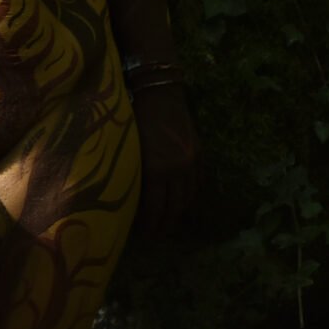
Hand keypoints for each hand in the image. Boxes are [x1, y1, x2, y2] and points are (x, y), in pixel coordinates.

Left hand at [132, 81, 198, 233]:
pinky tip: (182, 200)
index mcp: (156, 169)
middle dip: (165, 224)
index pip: (156, 207)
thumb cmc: (135, 118)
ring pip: (188, 197)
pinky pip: (198, 183)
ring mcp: (191, 162)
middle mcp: (177, 169)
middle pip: (174, 207)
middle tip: (157, 234)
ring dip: (179, 212)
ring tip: (169, 220)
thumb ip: (135, 174)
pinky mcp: (199, 154)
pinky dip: (190, 194)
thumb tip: (130, 199)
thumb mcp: (130, 149)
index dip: (151, 224)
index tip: (145, 235)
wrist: (159, 93)